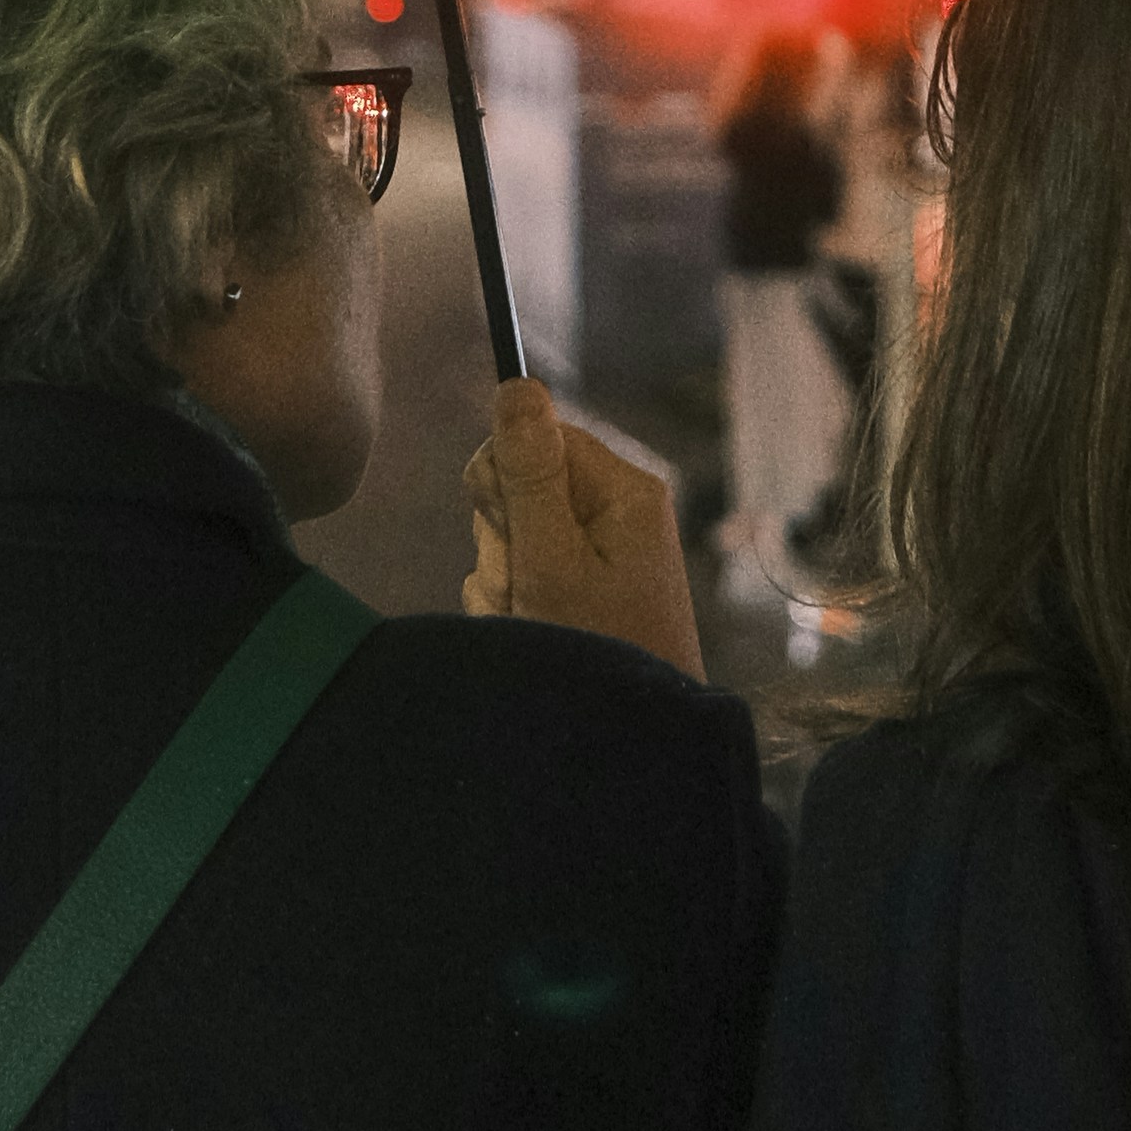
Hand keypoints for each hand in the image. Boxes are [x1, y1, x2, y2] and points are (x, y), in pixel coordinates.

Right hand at [463, 380, 702, 678]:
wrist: (628, 746)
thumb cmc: (598, 650)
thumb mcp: (552, 560)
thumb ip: (530, 474)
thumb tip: (516, 383)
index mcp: (622, 492)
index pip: (537, 436)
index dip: (506, 477)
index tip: (513, 524)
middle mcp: (612, 516)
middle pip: (517, 486)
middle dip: (504, 539)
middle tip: (529, 588)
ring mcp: (594, 558)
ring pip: (508, 537)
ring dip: (503, 581)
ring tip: (535, 622)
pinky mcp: (577, 594)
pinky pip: (515, 576)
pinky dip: (511, 607)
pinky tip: (534, 637)